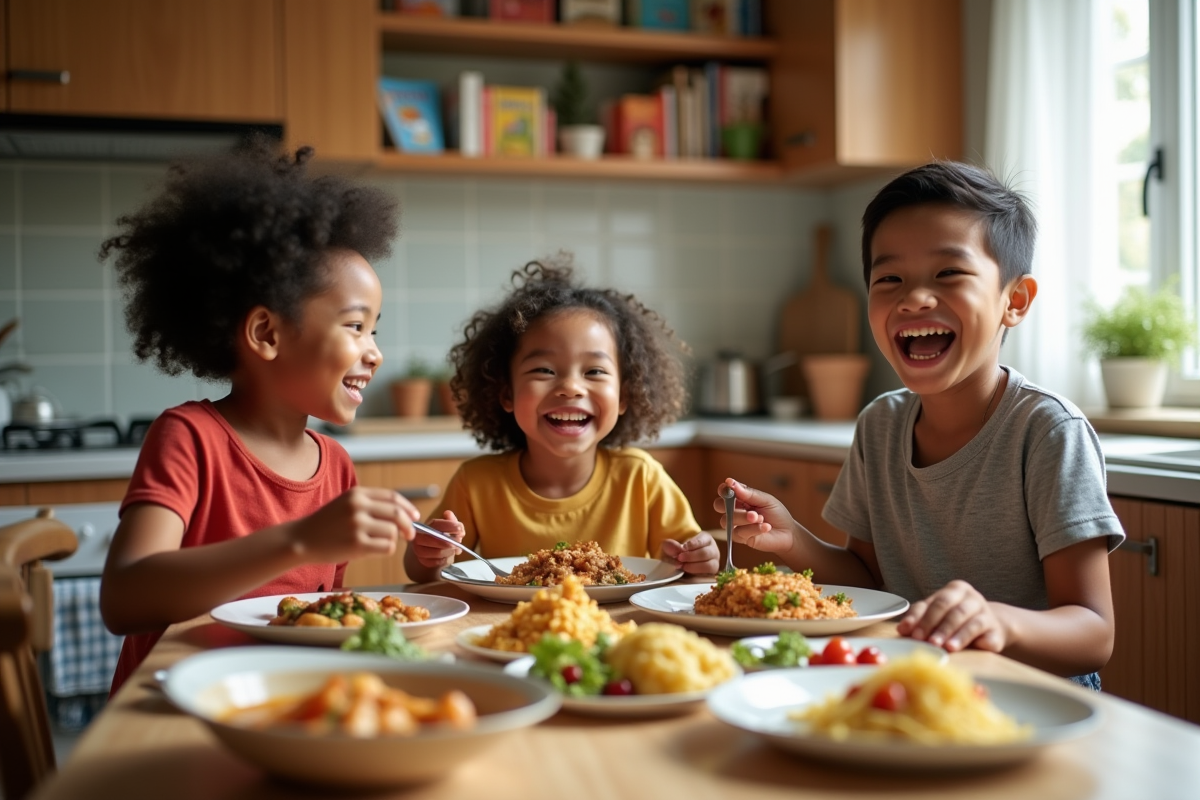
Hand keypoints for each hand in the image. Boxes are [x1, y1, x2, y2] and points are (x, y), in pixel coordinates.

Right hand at [289, 487, 418, 561]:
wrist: (301, 539)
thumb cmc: (326, 524)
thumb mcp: (346, 504)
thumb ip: (370, 504)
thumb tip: (404, 513)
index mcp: (357, 494)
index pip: (393, 497)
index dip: (408, 508)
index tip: (415, 516)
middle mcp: (359, 506)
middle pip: (398, 514)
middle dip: (409, 526)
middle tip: (410, 535)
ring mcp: (358, 525)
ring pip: (393, 532)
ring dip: (392, 540)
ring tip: (378, 543)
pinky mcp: (357, 544)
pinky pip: (387, 547)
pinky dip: (386, 550)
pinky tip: (373, 550)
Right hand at [410, 511, 464, 569]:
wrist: (433, 551)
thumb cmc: (441, 536)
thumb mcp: (449, 527)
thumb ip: (451, 521)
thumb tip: (448, 513)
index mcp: (424, 526)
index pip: (435, 524)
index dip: (449, 525)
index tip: (460, 528)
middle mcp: (418, 538)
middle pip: (434, 539)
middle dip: (450, 540)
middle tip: (459, 541)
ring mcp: (419, 550)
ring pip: (437, 552)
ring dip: (450, 551)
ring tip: (456, 549)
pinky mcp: (423, 561)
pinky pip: (437, 562)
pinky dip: (446, 559)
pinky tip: (449, 556)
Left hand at [660, 531, 718, 574]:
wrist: (683, 560)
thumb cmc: (680, 550)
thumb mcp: (673, 546)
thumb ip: (671, 546)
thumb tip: (673, 549)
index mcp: (706, 539)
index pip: (702, 540)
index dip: (693, 544)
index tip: (683, 548)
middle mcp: (713, 550)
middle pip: (706, 553)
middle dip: (692, 556)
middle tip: (680, 558)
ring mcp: (714, 561)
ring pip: (709, 565)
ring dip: (694, 566)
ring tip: (683, 566)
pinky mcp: (712, 572)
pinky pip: (708, 573)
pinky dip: (697, 572)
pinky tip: (687, 570)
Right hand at [712, 478, 796, 554]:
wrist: (788, 533)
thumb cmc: (777, 514)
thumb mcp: (766, 500)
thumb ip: (749, 493)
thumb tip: (731, 483)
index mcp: (740, 498)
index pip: (724, 492)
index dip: (724, 489)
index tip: (729, 486)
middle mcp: (735, 510)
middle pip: (719, 505)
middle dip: (729, 505)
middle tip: (745, 506)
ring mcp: (736, 525)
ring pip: (727, 520)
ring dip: (743, 518)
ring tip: (760, 518)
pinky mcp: (740, 538)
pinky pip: (738, 532)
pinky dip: (753, 528)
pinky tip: (765, 527)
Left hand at [897, 580, 1007, 651]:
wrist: (991, 629)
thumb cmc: (956, 621)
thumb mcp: (937, 615)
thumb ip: (920, 618)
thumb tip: (902, 629)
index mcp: (955, 590)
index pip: (935, 602)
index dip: (921, 618)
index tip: (911, 633)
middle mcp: (971, 597)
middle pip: (950, 608)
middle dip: (936, 625)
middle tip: (927, 641)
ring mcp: (985, 612)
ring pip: (968, 620)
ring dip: (953, 634)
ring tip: (945, 647)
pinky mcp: (995, 630)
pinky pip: (983, 634)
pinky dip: (972, 640)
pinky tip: (962, 648)